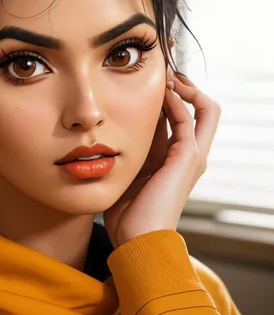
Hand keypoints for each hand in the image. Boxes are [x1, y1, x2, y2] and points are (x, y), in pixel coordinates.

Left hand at [103, 74, 221, 248]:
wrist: (138, 240)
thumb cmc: (126, 214)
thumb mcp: (126, 174)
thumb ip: (128, 151)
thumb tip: (110, 130)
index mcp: (175, 160)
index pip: (182, 118)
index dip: (170, 98)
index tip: (150, 84)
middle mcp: (190, 156)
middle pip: (204, 110)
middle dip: (186, 87)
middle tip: (165, 74)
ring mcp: (193, 157)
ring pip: (206, 109)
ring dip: (184, 87)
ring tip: (164, 75)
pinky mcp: (188, 158)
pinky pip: (189, 118)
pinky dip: (177, 101)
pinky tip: (159, 94)